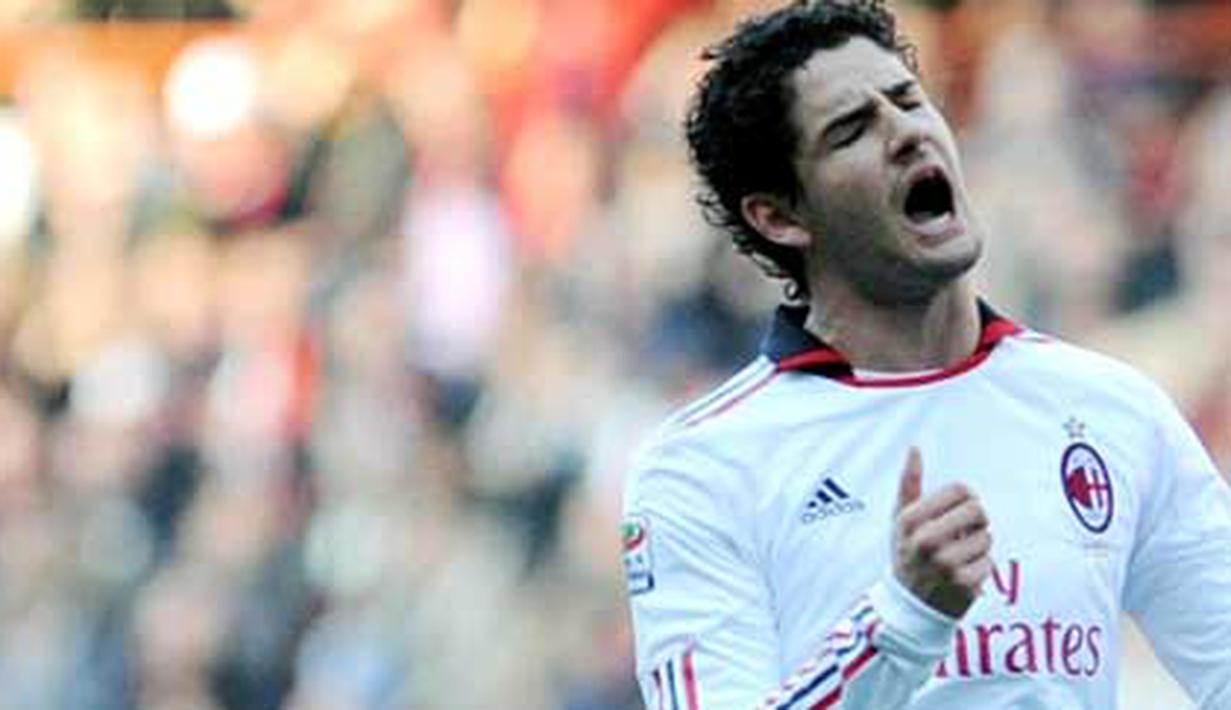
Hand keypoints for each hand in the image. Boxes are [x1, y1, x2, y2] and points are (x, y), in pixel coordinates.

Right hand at [892, 447, 992, 618]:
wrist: (910, 605)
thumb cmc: (908, 554)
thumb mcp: (901, 520)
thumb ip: (908, 484)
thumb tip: (914, 449)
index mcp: (910, 520)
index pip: (959, 490)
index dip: (965, 497)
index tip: (958, 510)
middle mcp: (925, 541)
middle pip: (977, 510)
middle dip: (975, 520)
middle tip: (964, 532)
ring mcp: (944, 563)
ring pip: (987, 537)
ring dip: (978, 545)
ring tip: (960, 555)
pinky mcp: (963, 584)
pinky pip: (990, 561)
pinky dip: (981, 567)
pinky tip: (965, 573)